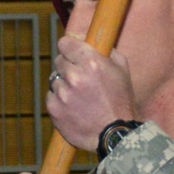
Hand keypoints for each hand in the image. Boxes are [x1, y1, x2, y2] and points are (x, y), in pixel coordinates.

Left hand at [47, 35, 139, 151]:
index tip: (71, 51)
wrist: (115, 134)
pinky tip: (73, 107)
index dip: (69, 47)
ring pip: (55, 80)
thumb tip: (91, 39)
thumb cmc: (121, 101)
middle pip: (59, 61)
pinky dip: (59, 100)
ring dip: (64, 85)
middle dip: (69, 67)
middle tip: (80, 78)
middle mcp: (74, 76)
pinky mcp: (54, 109)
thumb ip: (107, 51)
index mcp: (91, 62)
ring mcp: (62, 94)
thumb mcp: (122, 70)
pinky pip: (51, 96)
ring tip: (79, 96)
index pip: (65, 43)